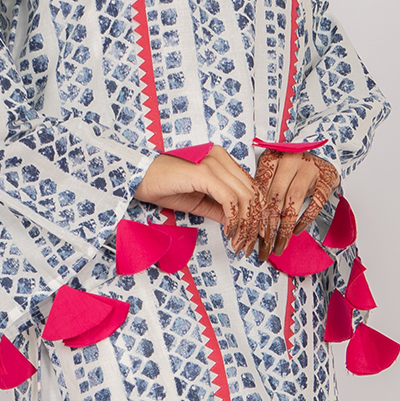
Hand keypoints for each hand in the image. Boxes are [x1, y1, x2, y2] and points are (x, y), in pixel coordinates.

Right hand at [132, 146, 262, 248]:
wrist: (139, 180)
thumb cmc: (165, 187)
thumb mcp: (200, 202)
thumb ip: (221, 210)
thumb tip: (240, 224)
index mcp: (222, 160)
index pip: (251, 186)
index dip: (260, 211)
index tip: (257, 233)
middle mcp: (221, 157)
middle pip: (252, 192)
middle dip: (255, 222)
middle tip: (249, 244)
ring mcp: (213, 163)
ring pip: (244, 196)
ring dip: (245, 224)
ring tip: (238, 242)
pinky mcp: (203, 173)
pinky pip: (229, 199)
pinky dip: (233, 218)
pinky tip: (229, 232)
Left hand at [254, 150, 338, 257]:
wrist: (321, 157)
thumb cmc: (291, 171)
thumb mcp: (274, 176)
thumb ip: (262, 195)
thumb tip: (251, 227)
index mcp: (271, 158)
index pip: (261, 191)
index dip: (257, 216)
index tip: (254, 237)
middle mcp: (289, 160)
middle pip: (276, 197)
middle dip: (270, 226)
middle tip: (265, 247)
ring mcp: (309, 167)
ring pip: (294, 199)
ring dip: (285, 226)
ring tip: (280, 245)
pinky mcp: (326, 177)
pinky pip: (316, 201)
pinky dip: (306, 219)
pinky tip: (297, 231)